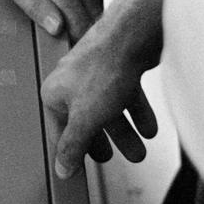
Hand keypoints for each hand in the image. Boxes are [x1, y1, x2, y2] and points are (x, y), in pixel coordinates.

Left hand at [0, 0, 110, 43]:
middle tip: (66, 42)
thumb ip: (35, 6)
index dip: (76, 48)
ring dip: (85, 18)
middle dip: (84, 37)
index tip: (67, 57)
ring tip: (64, 13)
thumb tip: (58, 30)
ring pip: (99, 11)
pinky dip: (88, 1)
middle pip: (95, 25)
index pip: (82, 33)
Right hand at [40, 28, 157, 178]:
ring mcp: (96, 73)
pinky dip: (137, 113)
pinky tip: (148, 126)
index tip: (81, 167)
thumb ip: (72, 145)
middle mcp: (72, 81)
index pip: (60, 129)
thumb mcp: (84, 118)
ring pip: (108, 109)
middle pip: (87, 119)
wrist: (132, 36)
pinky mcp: (118, 67)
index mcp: (55, 92)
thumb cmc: (103, 68)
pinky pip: (125, 96)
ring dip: (125, 132)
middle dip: (104, 142)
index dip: (73, 150)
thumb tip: (61, 167)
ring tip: (138, 150)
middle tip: (111, 158)